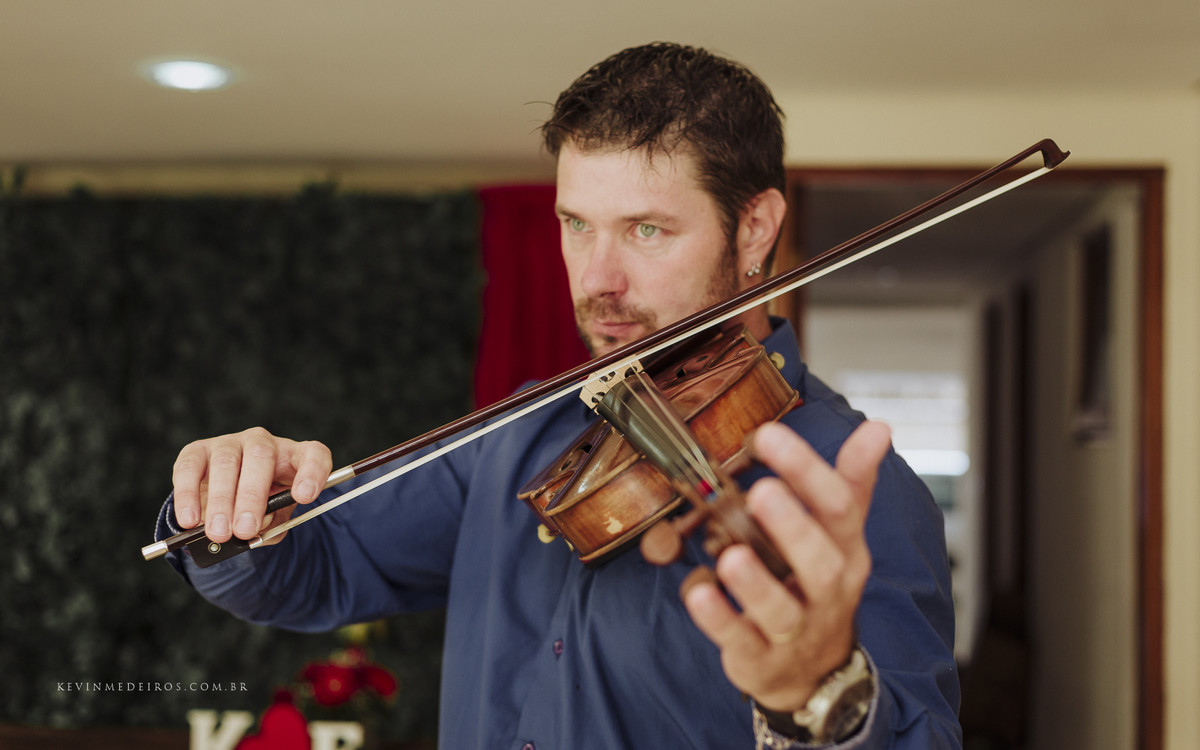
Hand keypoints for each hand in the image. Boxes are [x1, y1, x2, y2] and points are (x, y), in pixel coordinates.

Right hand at [171, 427, 332, 544]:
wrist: (229, 502)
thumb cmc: (260, 509)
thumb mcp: (274, 520)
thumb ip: (270, 526)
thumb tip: (252, 530)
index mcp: (294, 457)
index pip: (314, 455)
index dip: (312, 473)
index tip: (304, 497)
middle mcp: (264, 443)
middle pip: (262, 457)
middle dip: (252, 497)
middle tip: (244, 530)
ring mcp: (231, 443)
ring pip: (226, 462)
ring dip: (221, 501)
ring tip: (219, 533)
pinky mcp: (198, 450)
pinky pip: (191, 467)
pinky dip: (188, 495)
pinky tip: (190, 520)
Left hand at [681, 420, 890, 713]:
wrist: (816, 671)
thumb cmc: (822, 584)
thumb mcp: (842, 533)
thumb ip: (853, 481)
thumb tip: (878, 428)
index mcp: (845, 550)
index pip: (838, 507)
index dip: (807, 470)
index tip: (768, 434)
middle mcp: (826, 590)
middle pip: (819, 562)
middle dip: (792, 528)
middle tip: (762, 492)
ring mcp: (795, 629)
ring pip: (781, 610)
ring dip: (756, 583)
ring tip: (731, 555)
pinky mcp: (759, 658)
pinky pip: (740, 640)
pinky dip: (718, 619)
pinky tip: (697, 592)